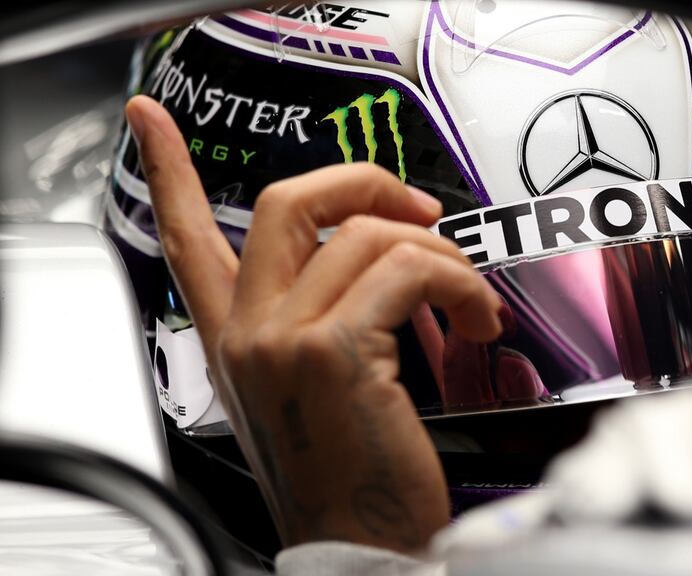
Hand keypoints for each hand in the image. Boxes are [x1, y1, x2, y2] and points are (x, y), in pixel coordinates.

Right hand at [125, 95, 501, 551]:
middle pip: (289, 199)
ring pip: (369, 233)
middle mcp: (250, 331)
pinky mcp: (332, 351)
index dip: (165, 170)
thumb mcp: (315, 389)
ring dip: (441, 254)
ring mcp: (283, 338)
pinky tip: (473, 321)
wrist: (359, 547)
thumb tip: (382, 254)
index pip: (185, 237)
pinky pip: (410, 270)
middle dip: (367, 182)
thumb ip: (324, 318)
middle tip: (418, 208)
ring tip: (466, 300)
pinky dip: (460, 285)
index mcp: (238, 337)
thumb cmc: (351, 474)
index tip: (149, 121)